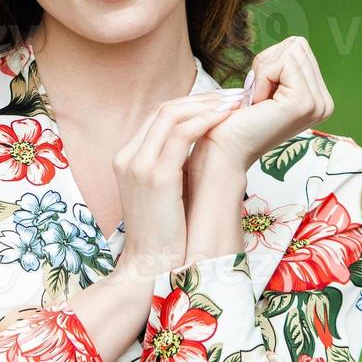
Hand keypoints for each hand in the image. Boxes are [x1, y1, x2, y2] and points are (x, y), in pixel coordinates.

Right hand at [110, 90, 241, 278]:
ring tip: (234, 103)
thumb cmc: (164, 233)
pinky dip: (205, 121)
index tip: (218, 102)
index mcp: (126, 157)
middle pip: (164, 109)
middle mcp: (127, 156)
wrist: (149, 266)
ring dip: (206, 105)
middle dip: (201, 98)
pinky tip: (226, 119)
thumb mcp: (163, 192)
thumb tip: (201, 145)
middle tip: (232, 96)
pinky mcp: (156, 177)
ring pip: (171, 115)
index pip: (158, 116)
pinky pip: (181, 135)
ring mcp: (139, 165)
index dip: (190, 103)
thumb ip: (172, 164)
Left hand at [190, 36, 334, 175]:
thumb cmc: (238, 118)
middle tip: (258, 95)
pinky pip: (283, 62)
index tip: (261, 92)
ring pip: (291, 51)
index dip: (271, 62)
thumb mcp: (269, 86)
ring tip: (259, 99)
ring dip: (264, 70)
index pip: (299, 48)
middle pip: (297, 46)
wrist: (225, 148)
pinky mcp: (303, 102)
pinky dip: (263, 76)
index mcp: (319, 99)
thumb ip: (286, 67)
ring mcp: (318, 104)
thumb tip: (293, 44)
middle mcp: (325, 103)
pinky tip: (259, 102)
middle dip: (268, 63)